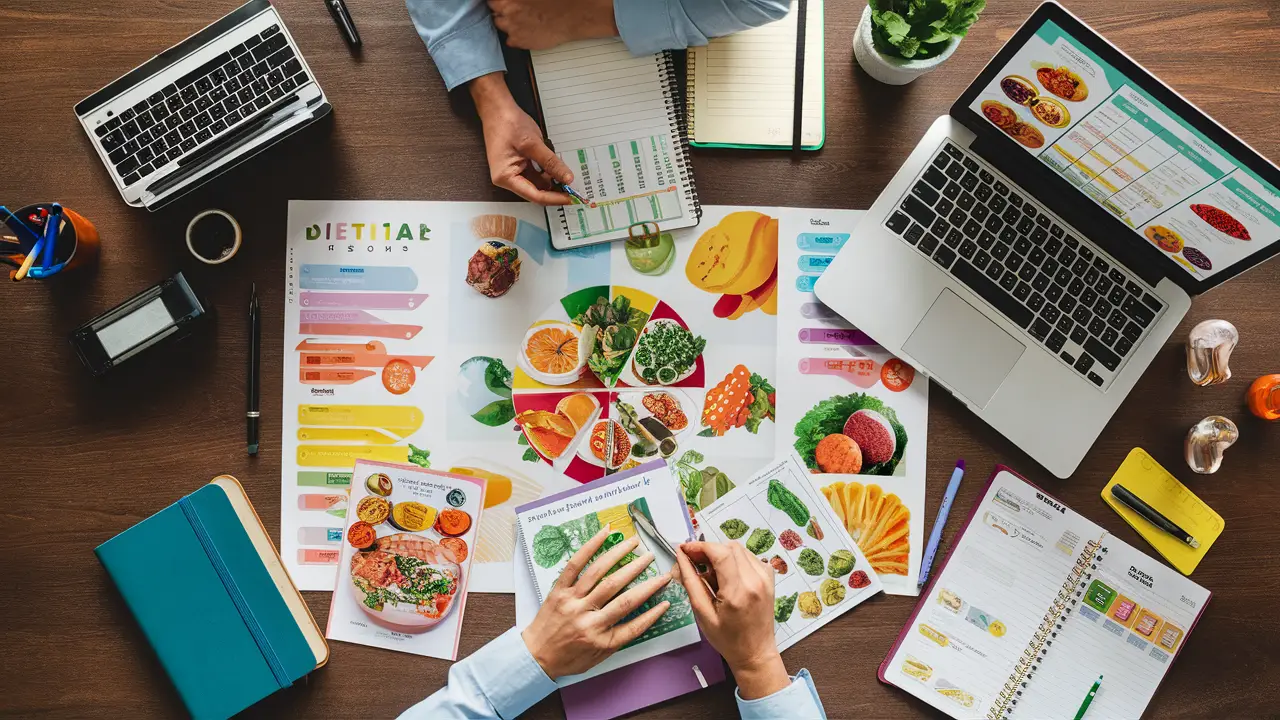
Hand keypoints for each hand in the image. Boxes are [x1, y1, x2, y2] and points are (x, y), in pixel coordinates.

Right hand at [469, 73, 572, 205]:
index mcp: (506, 177)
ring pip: (536, 182)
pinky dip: (545, 171)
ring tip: (565, 174)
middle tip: (573, 188)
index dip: (554, 198)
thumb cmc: (508, 123)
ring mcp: (511, 172)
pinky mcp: (516, 165)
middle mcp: (507, 178)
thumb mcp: (533, 144)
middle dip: (554, 189)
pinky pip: (533, 173)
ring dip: (551, 179)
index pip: (534, 195)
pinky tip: (555, 166)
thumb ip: (551, 163)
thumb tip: (566, 178)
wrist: (496, 108)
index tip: (570, 198)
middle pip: (535, 191)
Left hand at [488, 0, 617, 49]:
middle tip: (512, 10)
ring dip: (507, 23)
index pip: (491, 0)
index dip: (497, 1)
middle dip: (500, 10)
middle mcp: (507, 12)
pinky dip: (515, 37)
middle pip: (493, 11)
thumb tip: (515, 1)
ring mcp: (512, 28)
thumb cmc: (556, 1)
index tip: (501, 3)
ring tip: (521, 20)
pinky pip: (510, 40)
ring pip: (500, 25)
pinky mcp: (519, 41)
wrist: (571, 16)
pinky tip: (526, 31)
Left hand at [522, 526, 673, 678]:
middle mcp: (587, 619)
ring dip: (620, 555)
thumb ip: (618, 639)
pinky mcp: (559, 590)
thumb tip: (642, 619)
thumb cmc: (569, 658)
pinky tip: (604, 534)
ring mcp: (572, 602)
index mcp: (600, 639)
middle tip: (653, 560)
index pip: (634, 624)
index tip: (667, 600)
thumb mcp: (598, 657)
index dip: (653, 613)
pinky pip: (575, 565)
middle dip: (640, 574)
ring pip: (600, 574)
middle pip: (620, 593)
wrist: (535, 656)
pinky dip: (590, 547)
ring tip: (635, 543)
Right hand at [676, 541, 790, 699]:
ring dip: (721, 554)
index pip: (720, 553)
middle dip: (709, 550)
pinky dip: (734, 559)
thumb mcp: (703, 613)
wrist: (755, 653)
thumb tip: (681, 557)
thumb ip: (691, 582)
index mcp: (738, 592)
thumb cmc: (727, 639)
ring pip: (739, 549)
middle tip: (694, 562)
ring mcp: (765, 578)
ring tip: (710, 572)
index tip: (685, 549)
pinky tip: (726, 574)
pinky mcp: (769, 578)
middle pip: (729, 547)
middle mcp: (755, 581)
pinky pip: (749, 557)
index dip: (700, 546)